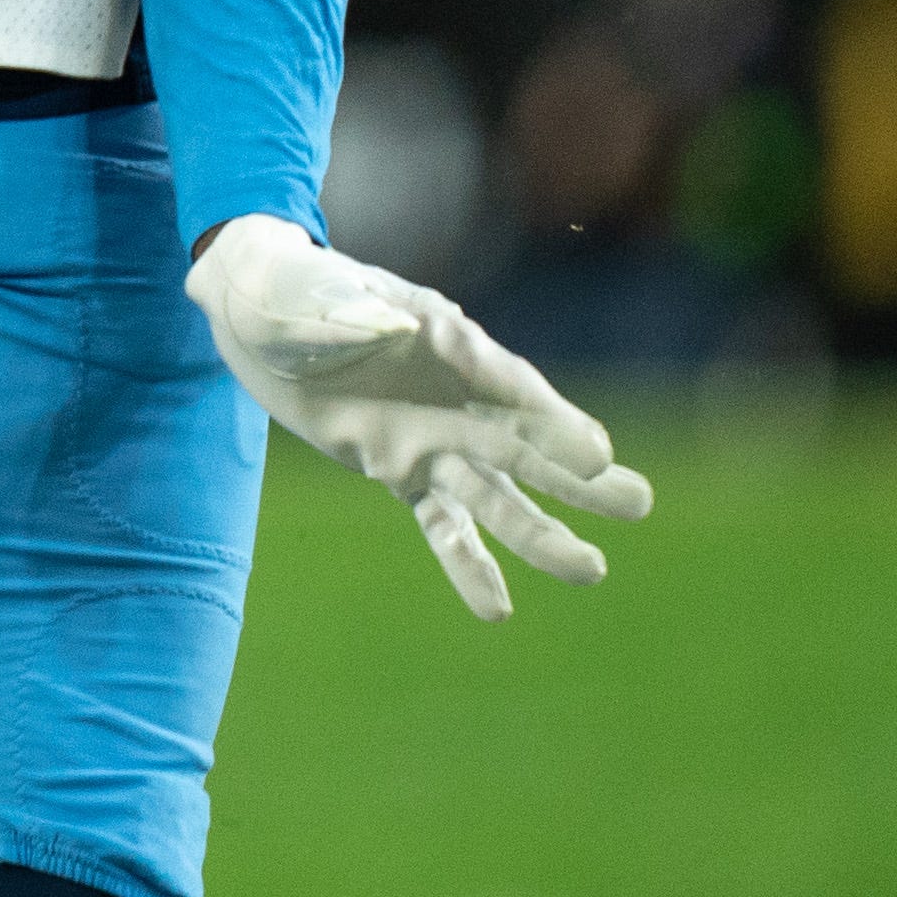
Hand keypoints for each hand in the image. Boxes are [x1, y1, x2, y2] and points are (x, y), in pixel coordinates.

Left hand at [185, 213, 651, 621]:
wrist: (257, 311)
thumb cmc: (291, 286)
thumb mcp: (306, 291)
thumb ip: (348, 312)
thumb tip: (404, 329)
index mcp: (444, 336)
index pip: (502, 379)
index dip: (544, 413)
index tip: (593, 449)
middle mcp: (452, 393)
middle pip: (525, 442)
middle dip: (577, 474)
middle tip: (638, 503)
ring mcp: (430, 436)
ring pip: (495, 495)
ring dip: (540, 532)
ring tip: (592, 572)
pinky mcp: (400, 468)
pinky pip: (440, 524)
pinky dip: (467, 563)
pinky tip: (498, 610)